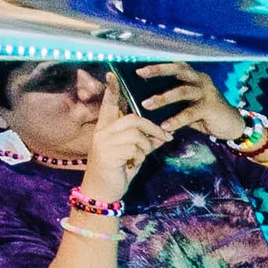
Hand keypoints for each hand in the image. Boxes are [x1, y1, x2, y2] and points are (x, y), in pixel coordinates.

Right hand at [79, 78, 169, 206]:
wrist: (102, 192)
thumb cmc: (116, 172)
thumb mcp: (133, 155)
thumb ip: (145, 143)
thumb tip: (163, 135)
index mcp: (105, 129)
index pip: (108, 105)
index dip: (111, 90)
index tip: (112, 74)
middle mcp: (102, 132)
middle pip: (133, 119)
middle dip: (152, 128)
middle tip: (165, 137)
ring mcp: (104, 142)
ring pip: (136, 133)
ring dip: (146, 146)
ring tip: (140, 157)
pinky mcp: (108, 153)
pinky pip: (135, 148)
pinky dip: (139, 157)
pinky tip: (131, 165)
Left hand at [136, 61, 243, 145]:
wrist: (231, 125)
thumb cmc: (206, 114)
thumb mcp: (188, 104)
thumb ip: (173, 101)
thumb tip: (147, 102)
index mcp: (194, 76)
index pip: (175, 65)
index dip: (158, 65)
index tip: (139, 68)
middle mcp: (201, 80)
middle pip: (178, 70)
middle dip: (159, 70)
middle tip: (141, 74)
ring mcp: (207, 92)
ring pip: (182, 91)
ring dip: (163, 97)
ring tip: (147, 105)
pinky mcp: (211, 107)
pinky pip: (190, 113)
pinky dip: (177, 119)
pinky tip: (166, 126)